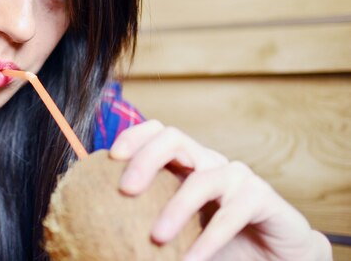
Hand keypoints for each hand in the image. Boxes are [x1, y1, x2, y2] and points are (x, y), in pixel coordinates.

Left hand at [109, 120, 332, 260]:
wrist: (277, 259)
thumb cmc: (222, 245)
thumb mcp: (181, 235)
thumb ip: (149, 228)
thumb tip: (104, 236)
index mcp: (186, 164)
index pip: (157, 133)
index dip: (134, 137)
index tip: (109, 158)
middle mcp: (209, 163)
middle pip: (174, 138)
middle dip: (146, 158)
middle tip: (125, 190)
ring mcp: (237, 176)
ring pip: (202, 179)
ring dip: (176, 209)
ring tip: (156, 238)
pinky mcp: (262, 197)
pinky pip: (232, 213)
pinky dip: (209, 239)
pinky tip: (191, 260)